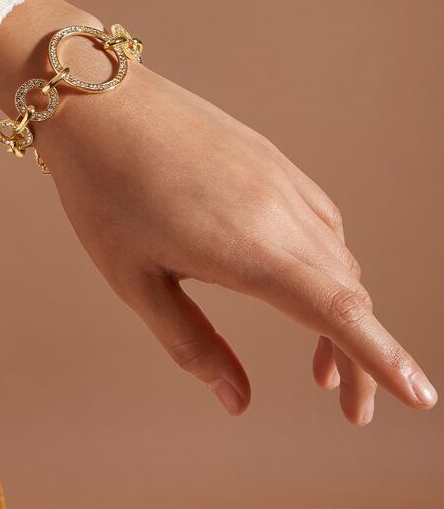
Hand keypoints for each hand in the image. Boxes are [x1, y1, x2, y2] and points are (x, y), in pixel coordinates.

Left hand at [0, 0, 437, 423]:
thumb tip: (238, 402)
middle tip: (346, 406)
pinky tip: (299, 280)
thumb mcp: (136, 281)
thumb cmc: (103, 193)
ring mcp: (278, 177)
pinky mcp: (269, 157)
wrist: (96, 102)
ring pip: (338, 255)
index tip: (421, 396)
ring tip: (321, 361)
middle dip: (361, 353)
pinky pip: (321, 217)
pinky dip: (327, 263)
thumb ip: (192, 344)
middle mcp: (279, 208)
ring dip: (342, 309)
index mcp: (248, 247)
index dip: (384, 359)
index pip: (339, 311)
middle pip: (347, 291)